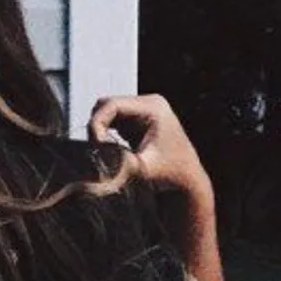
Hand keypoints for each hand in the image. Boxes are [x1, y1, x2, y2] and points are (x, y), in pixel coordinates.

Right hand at [88, 93, 210, 197]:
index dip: (97, 123)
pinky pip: (112, 121)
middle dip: (97, 126)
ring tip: (104, 150)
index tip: (96, 145)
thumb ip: (119, 161)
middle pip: (107, 104)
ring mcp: (142, 111)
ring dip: (100, 130)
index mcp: (153, 107)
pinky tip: (110, 149)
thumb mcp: (143, 169)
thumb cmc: (170, 173)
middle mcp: (148, 103)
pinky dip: (106, 134)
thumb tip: (97, 156)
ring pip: (107, 112)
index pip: (112, 104)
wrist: (185, 177)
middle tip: (97, 149)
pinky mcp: (137, 121)